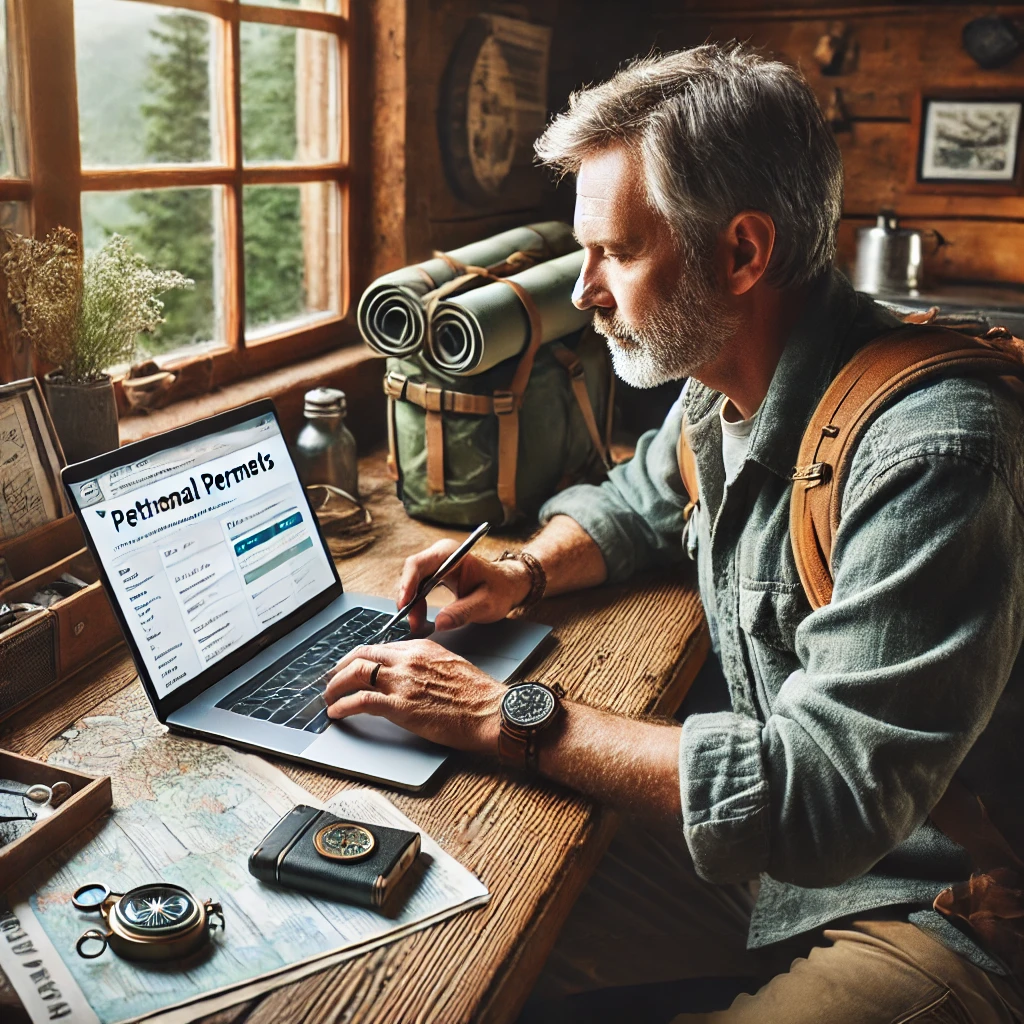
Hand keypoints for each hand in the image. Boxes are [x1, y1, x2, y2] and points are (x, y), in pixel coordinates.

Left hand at [323, 639, 505, 753]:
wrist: (491, 711)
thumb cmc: (478, 695)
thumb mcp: (451, 665)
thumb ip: (427, 664)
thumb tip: (412, 674)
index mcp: (422, 648)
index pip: (381, 647)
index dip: (361, 658)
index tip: (353, 667)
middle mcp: (409, 660)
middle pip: (363, 654)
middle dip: (341, 666)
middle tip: (332, 678)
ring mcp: (403, 682)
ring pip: (356, 673)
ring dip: (336, 685)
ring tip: (329, 696)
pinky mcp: (401, 706)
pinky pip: (361, 701)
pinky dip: (343, 705)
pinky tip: (337, 712)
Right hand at [398, 539, 531, 633]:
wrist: (508, 586)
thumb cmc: (500, 590)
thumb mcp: (486, 604)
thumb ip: (463, 612)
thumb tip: (439, 624)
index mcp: (451, 553)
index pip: (419, 563)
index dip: (407, 583)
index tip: (404, 604)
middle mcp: (439, 555)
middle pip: (412, 574)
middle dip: (408, 599)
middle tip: (411, 622)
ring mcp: (435, 564)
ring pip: (412, 584)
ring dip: (411, 605)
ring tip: (417, 625)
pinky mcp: (434, 575)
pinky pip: (418, 589)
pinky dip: (417, 605)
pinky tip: (420, 620)